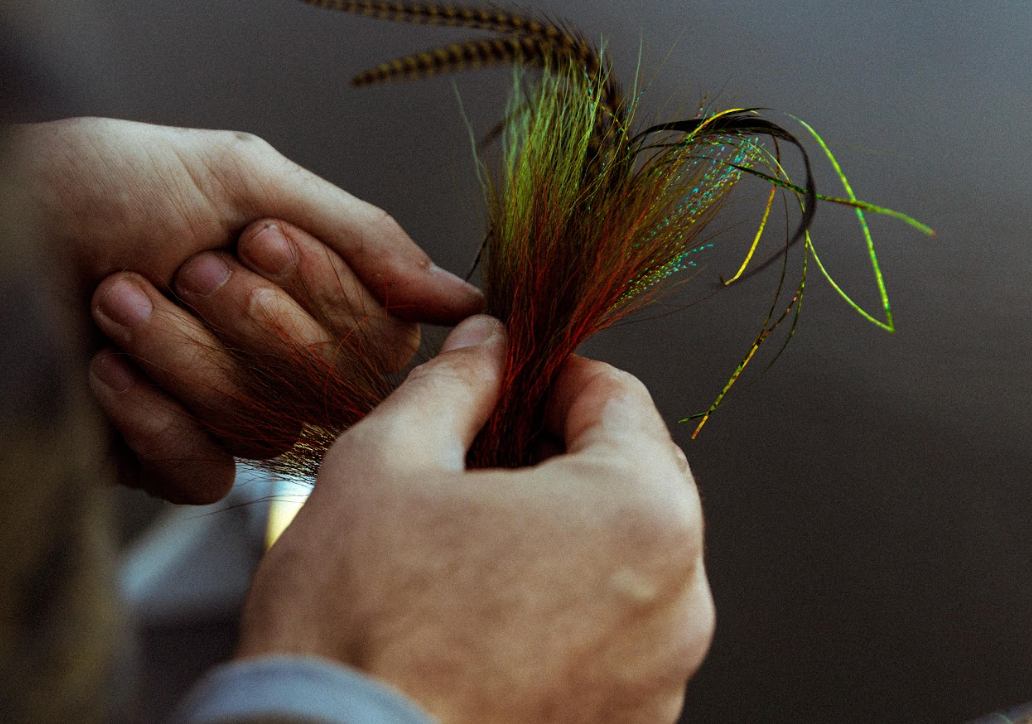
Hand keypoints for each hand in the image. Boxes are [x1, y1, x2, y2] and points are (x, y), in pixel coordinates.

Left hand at [20, 118, 483, 501]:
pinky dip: (156, 418)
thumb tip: (461, 296)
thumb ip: (358, 234)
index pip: (380, 336)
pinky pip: (205, 477)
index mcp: (301, 287)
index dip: (326, 298)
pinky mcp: (153, 461)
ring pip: (263, 428)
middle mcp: (268, 355)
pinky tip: (103, 371)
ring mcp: (213, 413)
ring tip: (115, 295)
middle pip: (330, 387)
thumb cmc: (96, 180)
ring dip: (183, 353)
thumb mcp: (239, 174)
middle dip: (251, 321)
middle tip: (184, 265)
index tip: (261, 240)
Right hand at [236, 316, 713, 723]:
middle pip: (631, 483)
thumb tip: (483, 349)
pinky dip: (560, 611)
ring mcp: (657, 681)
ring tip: (463, 542)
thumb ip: (451, 386)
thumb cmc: (356, 635)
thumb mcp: (384, 462)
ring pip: (621, 565)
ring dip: (558, 535)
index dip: (550, 373)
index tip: (507, 376)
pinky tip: (478, 611)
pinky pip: (609, 640)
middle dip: (556, 455)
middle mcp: (675, 604)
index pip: (620, 398)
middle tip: (474, 455)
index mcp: (639, 516)